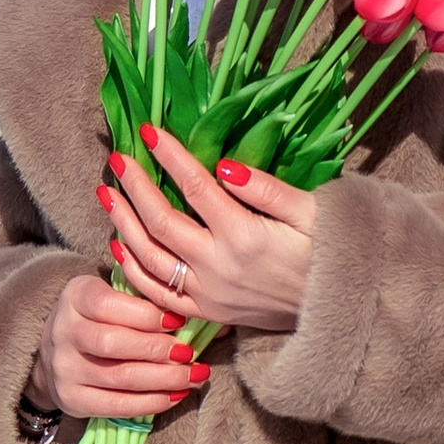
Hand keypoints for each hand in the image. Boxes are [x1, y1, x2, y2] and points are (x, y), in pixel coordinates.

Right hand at [31, 271, 209, 421]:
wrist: (59, 352)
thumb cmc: (100, 318)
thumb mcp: (115, 297)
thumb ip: (152, 301)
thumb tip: (214, 322)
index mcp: (74, 297)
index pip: (107, 305)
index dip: (147, 315)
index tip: (179, 321)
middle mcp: (63, 331)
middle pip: (113, 343)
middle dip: (158, 350)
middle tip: (189, 353)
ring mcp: (64, 368)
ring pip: (120, 377)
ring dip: (163, 378)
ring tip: (193, 375)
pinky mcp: (71, 398)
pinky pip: (116, 405)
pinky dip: (151, 402)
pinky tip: (175, 395)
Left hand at [104, 126, 318, 333]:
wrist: (336, 310)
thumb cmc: (330, 253)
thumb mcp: (312, 212)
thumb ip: (267, 189)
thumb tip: (225, 165)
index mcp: (244, 236)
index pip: (195, 188)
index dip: (170, 156)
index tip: (148, 131)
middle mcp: (218, 267)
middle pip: (161, 222)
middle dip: (135, 187)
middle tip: (118, 159)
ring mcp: (208, 293)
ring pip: (150, 258)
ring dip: (124, 224)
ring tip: (107, 193)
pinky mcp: (206, 312)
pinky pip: (158, 293)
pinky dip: (133, 269)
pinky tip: (119, 245)